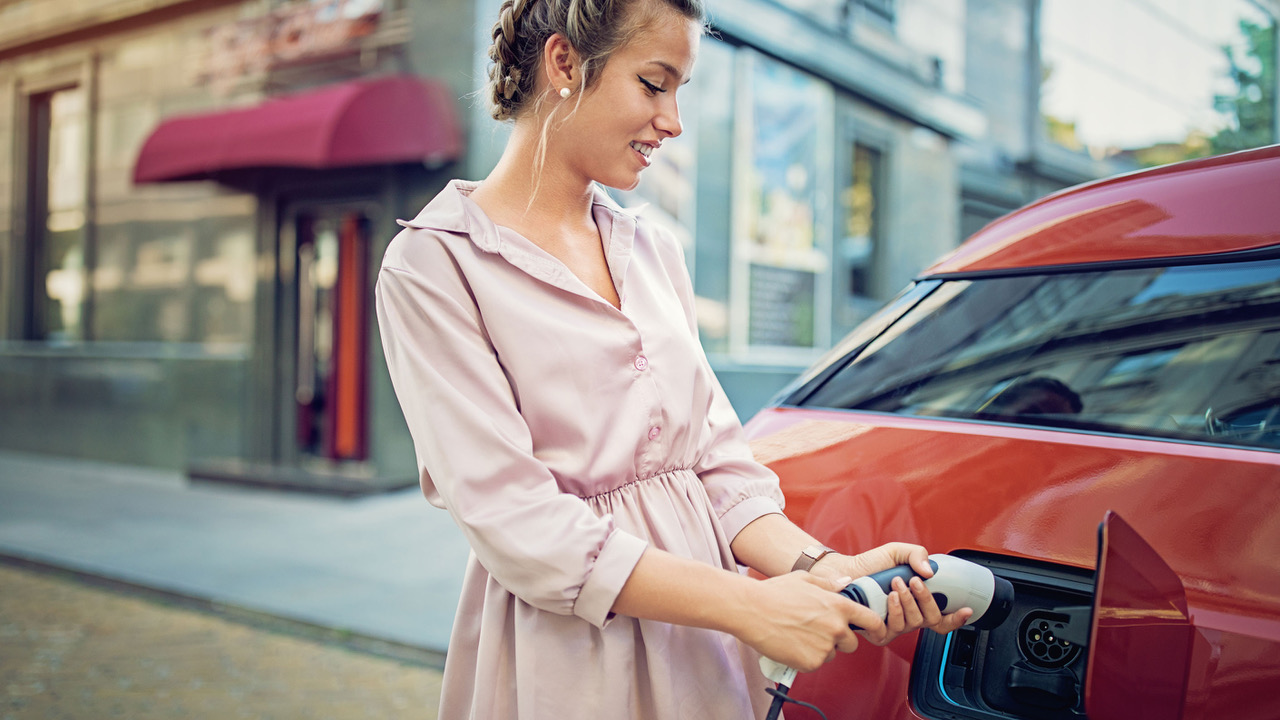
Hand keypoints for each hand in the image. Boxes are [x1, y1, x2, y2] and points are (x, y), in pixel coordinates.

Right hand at [733, 571, 882, 672]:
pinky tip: (791, 644)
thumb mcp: (804, 579)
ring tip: (798, 634)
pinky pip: (815, 663)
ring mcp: (825, 647)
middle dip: (840, 639)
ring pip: (831, 654)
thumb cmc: (775, 592)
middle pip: (852, 643)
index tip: (874, 630)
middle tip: (816, 630)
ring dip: (821, 648)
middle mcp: (836, 628)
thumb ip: (830, 583)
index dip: (876, 626)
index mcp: (839, 606)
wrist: (751, 610)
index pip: (872, 620)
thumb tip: (847, 582)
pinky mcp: (811, 663)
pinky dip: (805, 658)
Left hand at [809, 542, 972, 644]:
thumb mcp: (898, 552)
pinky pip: (896, 629)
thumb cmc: (871, 564)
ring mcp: (895, 626)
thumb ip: (917, 554)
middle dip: (927, 599)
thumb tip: (930, 572)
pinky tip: (890, 597)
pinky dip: (896, 611)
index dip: (957, 618)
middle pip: (932, 619)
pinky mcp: (879, 632)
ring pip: (915, 623)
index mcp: (918, 602)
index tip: (967, 610)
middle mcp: (909, 616)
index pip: (943, 618)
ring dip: (909, 601)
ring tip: (896, 583)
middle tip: (914, 581)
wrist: (845, 571)